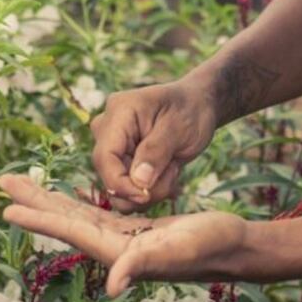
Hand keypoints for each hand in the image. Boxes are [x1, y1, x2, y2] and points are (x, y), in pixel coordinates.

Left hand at [0, 174, 247, 296]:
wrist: (232, 246)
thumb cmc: (209, 247)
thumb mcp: (176, 251)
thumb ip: (142, 266)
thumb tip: (111, 286)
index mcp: (116, 250)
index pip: (69, 229)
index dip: (38, 218)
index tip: (7, 209)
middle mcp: (113, 246)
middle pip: (65, 219)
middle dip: (34, 202)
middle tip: (5, 183)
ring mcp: (123, 238)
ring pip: (77, 213)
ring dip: (50, 199)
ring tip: (26, 185)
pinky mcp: (135, 229)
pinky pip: (96, 212)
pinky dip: (77, 201)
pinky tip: (68, 197)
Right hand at [91, 78, 217, 211]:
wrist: (196, 105)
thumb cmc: (190, 109)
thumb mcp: (179, 128)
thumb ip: (157, 152)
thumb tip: (138, 182)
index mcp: (119, 112)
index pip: (104, 157)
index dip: (120, 184)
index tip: (147, 196)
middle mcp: (106, 129)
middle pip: (109, 177)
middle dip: (143, 187)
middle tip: (174, 173)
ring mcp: (111, 146)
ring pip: (118, 189)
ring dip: (150, 189)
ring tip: (173, 169)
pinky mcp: (119, 160)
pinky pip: (128, 189)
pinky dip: (150, 189)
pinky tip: (168, 172)